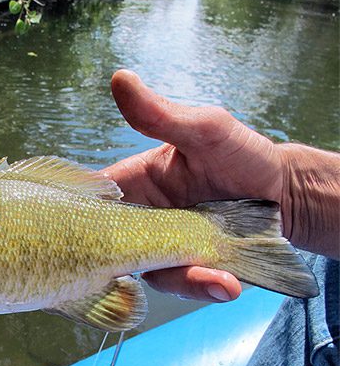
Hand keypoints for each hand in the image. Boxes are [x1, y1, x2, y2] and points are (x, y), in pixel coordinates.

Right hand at [102, 69, 339, 300]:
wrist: (286, 195)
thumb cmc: (243, 155)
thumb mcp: (204, 130)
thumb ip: (160, 115)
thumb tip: (120, 79)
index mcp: (134, 183)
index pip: (92, 201)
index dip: (79, 217)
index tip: (79, 231)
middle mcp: (141, 219)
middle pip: (111, 247)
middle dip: (125, 261)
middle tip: (149, 262)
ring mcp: (161, 247)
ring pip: (147, 272)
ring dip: (182, 278)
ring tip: (218, 278)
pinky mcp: (184, 268)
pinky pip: (180, 283)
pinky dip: (202, 286)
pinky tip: (226, 283)